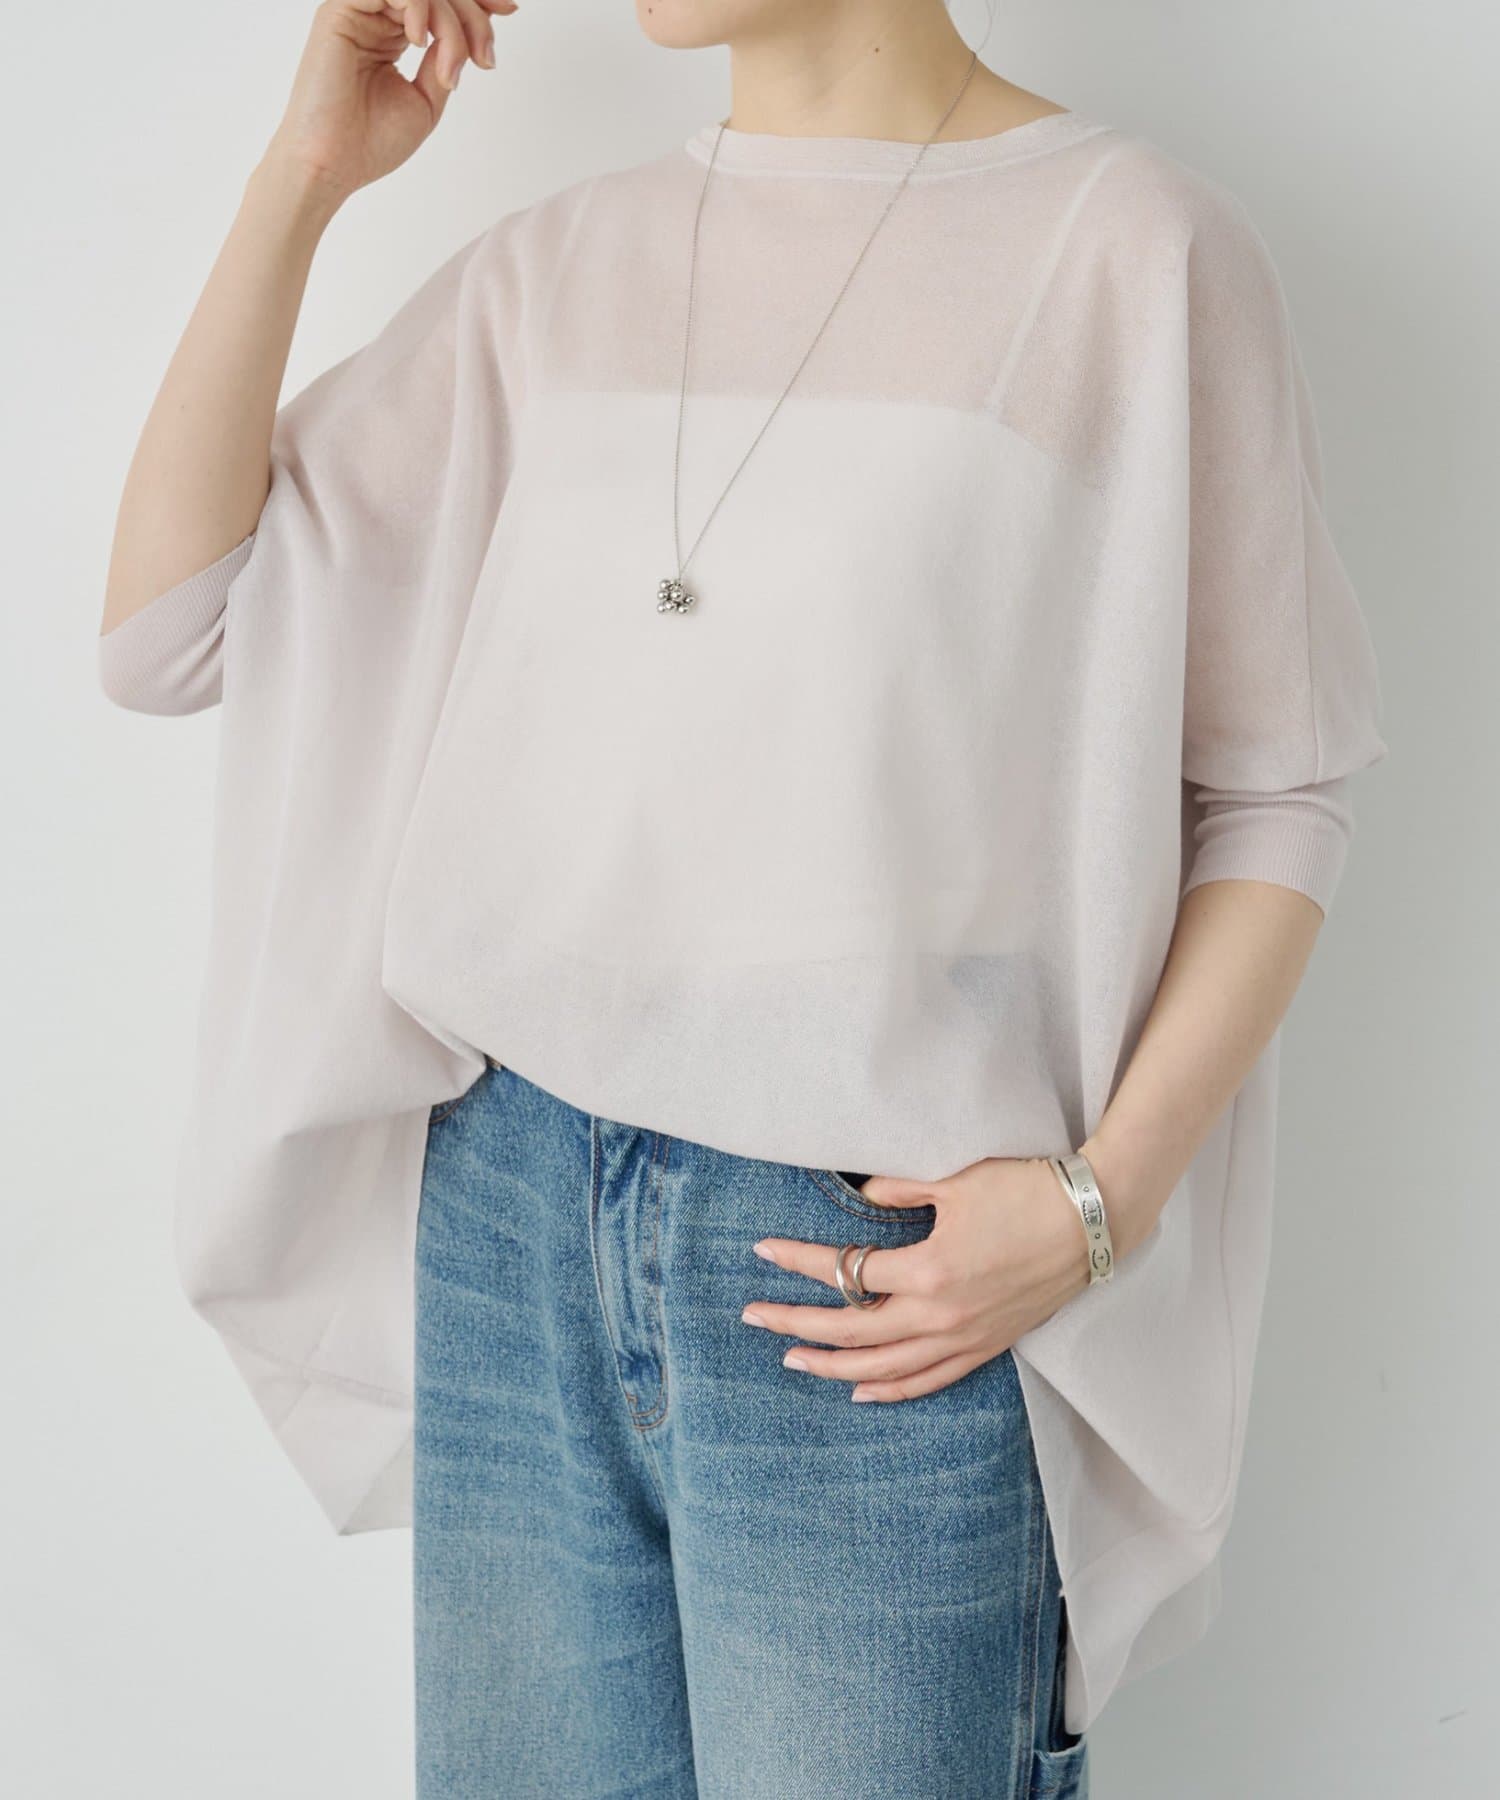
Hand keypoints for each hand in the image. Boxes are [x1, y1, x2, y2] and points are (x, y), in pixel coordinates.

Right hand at [262, 0, 518, 204]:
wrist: (332, 165)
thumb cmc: (371, 143)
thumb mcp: (427, 101)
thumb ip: (447, 61)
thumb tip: (473, 33)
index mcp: (396, 32)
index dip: (478, 1)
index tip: (509, 10)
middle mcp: (377, 14)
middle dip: (473, 18)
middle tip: (484, 58)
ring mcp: (359, 9)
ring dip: (451, 21)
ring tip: (450, 69)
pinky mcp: (340, 9)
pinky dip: (419, 6)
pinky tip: (421, 42)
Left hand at [742, 1157, 1096, 1402]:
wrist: (1095, 1219)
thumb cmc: (1026, 1189)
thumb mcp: (954, 1179)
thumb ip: (898, 1188)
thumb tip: (860, 1196)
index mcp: (927, 1271)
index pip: (845, 1272)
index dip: (798, 1262)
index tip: (762, 1252)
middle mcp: (940, 1315)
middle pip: (851, 1332)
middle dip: (796, 1324)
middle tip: (753, 1317)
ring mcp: (964, 1338)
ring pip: (884, 1368)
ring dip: (833, 1366)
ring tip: (792, 1359)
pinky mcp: (986, 1346)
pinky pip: (930, 1380)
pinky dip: (892, 1389)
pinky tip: (862, 1390)